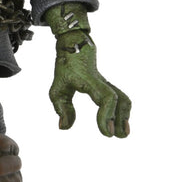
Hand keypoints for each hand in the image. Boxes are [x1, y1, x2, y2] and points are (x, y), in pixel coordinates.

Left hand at [44, 3, 130, 136]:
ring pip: (123, 98)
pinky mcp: (107, 85)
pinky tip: (120, 123)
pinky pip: (121, 97)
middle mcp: (102, 82)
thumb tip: (64, 127)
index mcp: (90, 81)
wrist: (75, 45)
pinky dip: (123, 111)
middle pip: (119, 99)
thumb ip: (61, 108)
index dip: (108, 115)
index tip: (106, 132)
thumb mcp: (57, 88)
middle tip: (116, 135)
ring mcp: (106, 83)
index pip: (106, 98)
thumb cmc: (65, 67)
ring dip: (124, 116)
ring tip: (122, 134)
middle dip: (119, 118)